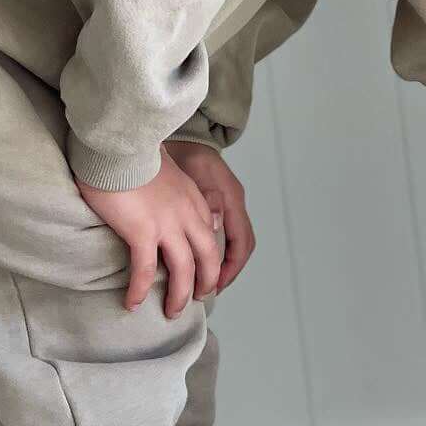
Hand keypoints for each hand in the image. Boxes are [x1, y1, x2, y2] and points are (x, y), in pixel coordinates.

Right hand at [77, 147, 221, 315]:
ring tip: (171, 312)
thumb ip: (173, 183)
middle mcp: (186, 212)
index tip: (204, 271)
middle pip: (206, 256)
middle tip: (199, 298)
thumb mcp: (164, 165)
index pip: (210, 233)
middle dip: (206, 281)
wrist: (118, 141)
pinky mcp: (142, 231)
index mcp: (192, 196)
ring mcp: (167, 224)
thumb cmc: (132, 150)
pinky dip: (139, 290)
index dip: (210, 256)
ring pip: (183, 270)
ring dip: (179, 295)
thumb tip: (172, 193)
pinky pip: (144, 271)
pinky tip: (132, 304)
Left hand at [165, 139, 255, 290]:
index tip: (214, 285)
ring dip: (222, 261)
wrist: (183, 135)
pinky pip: (224, 231)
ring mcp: (227, 202)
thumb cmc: (185, 154)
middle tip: (208, 289)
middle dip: (228, 271)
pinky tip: (197, 257)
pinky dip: (215, 248)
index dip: (230, 268)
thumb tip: (217, 222)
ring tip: (203, 279)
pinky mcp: (217, 201)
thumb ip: (207, 196)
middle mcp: (233, 203)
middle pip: (242, 246)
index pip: (241, 243)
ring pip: (234, 240)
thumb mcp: (193, 174)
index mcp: (231, 199)